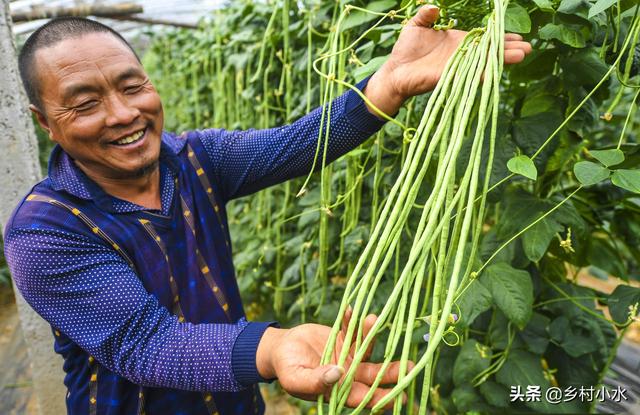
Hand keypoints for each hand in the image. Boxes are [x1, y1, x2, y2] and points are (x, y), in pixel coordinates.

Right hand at [256, 309, 409, 408]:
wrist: (281, 348)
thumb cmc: (286, 368)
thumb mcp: (295, 378)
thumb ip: (315, 381)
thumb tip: (337, 375)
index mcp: (337, 391)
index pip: (362, 397)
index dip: (381, 397)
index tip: (400, 396)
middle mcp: (348, 375)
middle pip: (373, 375)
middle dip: (392, 371)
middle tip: (411, 366)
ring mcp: (347, 356)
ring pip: (367, 349)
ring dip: (372, 335)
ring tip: (373, 319)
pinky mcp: (344, 338)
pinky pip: (351, 329)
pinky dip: (352, 320)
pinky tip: (351, 309)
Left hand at [364, 5, 532, 115]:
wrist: (394, 71)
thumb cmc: (405, 49)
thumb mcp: (416, 26)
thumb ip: (426, 15)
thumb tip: (434, 6)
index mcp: (458, 42)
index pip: (484, 39)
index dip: (500, 37)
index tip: (519, 36)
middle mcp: (462, 55)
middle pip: (489, 51)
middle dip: (508, 49)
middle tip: (528, 47)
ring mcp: (457, 67)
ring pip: (484, 62)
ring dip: (502, 59)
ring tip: (522, 55)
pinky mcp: (450, 77)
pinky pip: (469, 75)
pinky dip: (482, 73)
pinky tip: (495, 71)